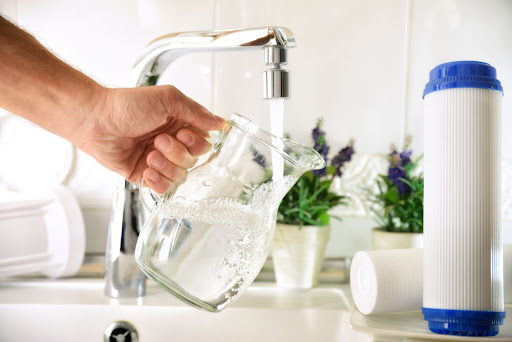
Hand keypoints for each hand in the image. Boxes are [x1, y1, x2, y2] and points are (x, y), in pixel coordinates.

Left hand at [74, 85, 225, 192]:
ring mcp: (159, 160)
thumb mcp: (167, 99)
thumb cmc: (127, 105)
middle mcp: (172, 143)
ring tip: (149, 154)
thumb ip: (196, 112)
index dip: (196, 143)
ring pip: (179, 175)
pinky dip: (158, 181)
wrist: (96, 120)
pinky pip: (163, 187)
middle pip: (192, 160)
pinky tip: (148, 170)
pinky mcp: (144, 174)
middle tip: (159, 140)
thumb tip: (220, 122)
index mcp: (180, 124)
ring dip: (166, 166)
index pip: (203, 142)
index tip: (182, 133)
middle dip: (177, 153)